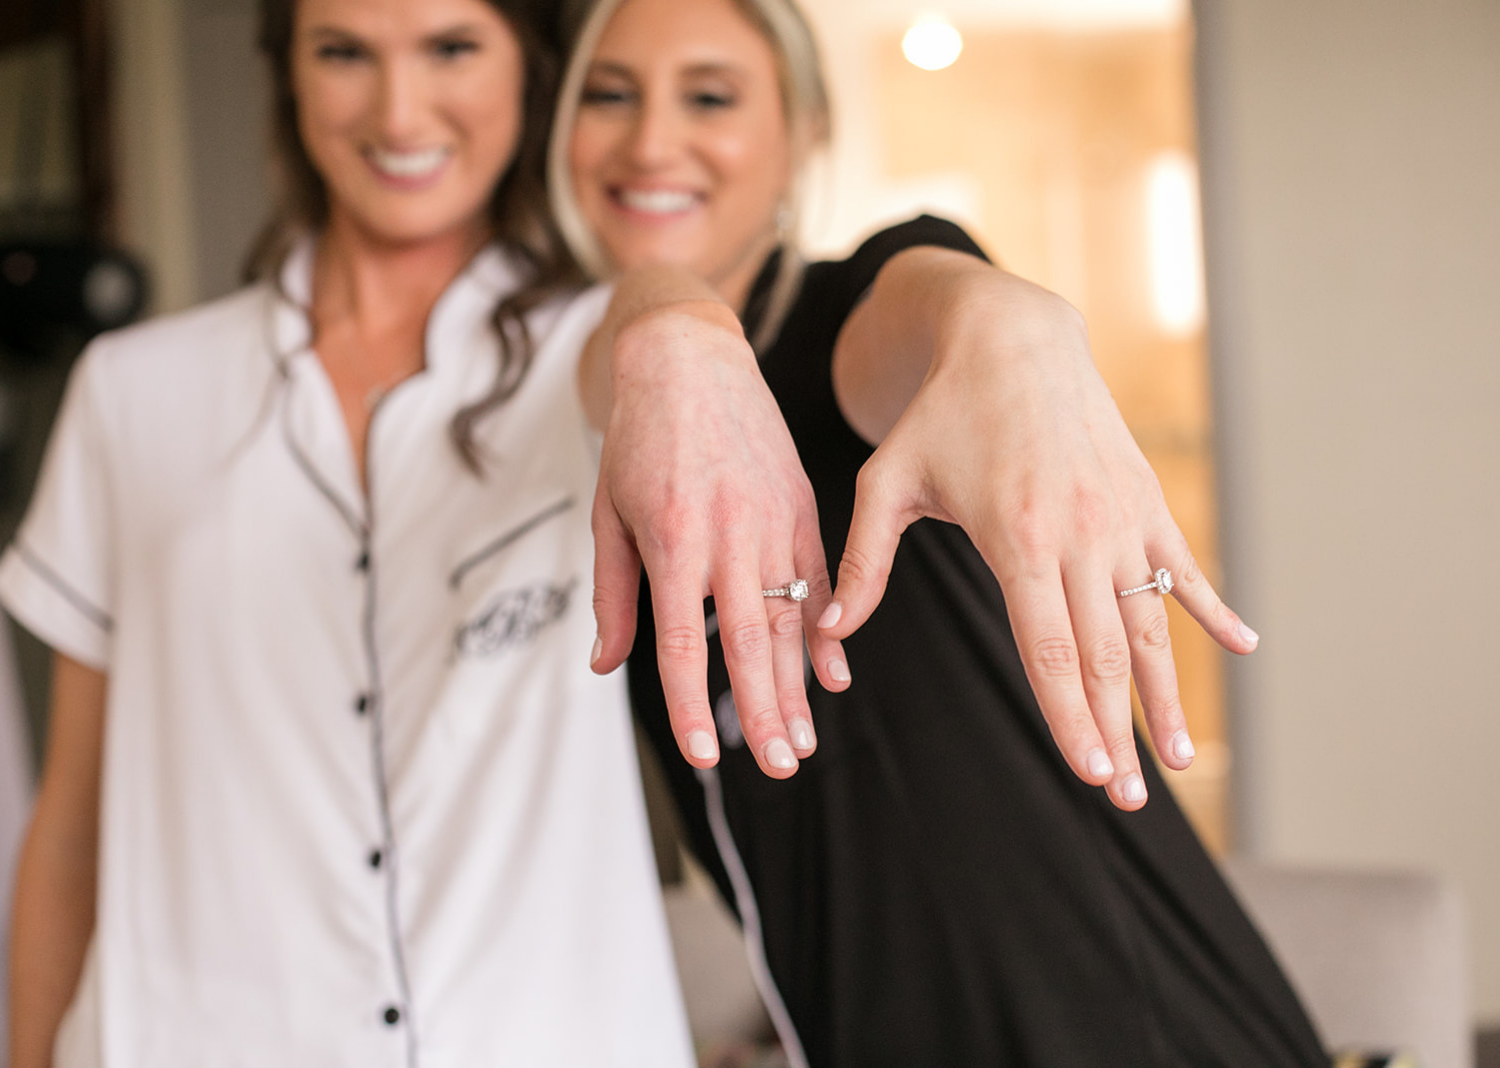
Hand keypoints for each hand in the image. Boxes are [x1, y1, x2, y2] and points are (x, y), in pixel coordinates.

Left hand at [590, 300, 849, 777]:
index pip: (682, 642)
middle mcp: (728, 534)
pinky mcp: (803, 507)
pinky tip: (833, 674)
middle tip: (780, 767)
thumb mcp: (609, 514)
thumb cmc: (638, 438)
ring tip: (803, 741)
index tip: (703, 753)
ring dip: (797, 686)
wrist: (687, 357)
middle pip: (749, 641)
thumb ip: (613, 595)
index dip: (693, 703)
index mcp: (672, 540)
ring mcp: (774, 520)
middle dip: (764, 712)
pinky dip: (828, 630)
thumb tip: (607, 666)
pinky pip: (821, 579)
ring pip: (790, 618)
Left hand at [821, 283, 1256, 809]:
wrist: (1014, 337)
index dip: (1071, 719)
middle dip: (1118, 733)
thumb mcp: (887, 481)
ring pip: (1148, 626)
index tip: (1091, 775)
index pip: (1049, 651)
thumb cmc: (943, 414)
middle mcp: (1080, 536)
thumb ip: (863, 562)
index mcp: (1018, 540)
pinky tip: (1242, 647)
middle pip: (1104, 655)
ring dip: (1166, 696)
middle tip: (1128, 799)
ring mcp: (1121, 520)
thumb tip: (830, 631)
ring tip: (1182, 761)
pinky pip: (1183, 568)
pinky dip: (1212, 609)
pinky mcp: (1144, 502)